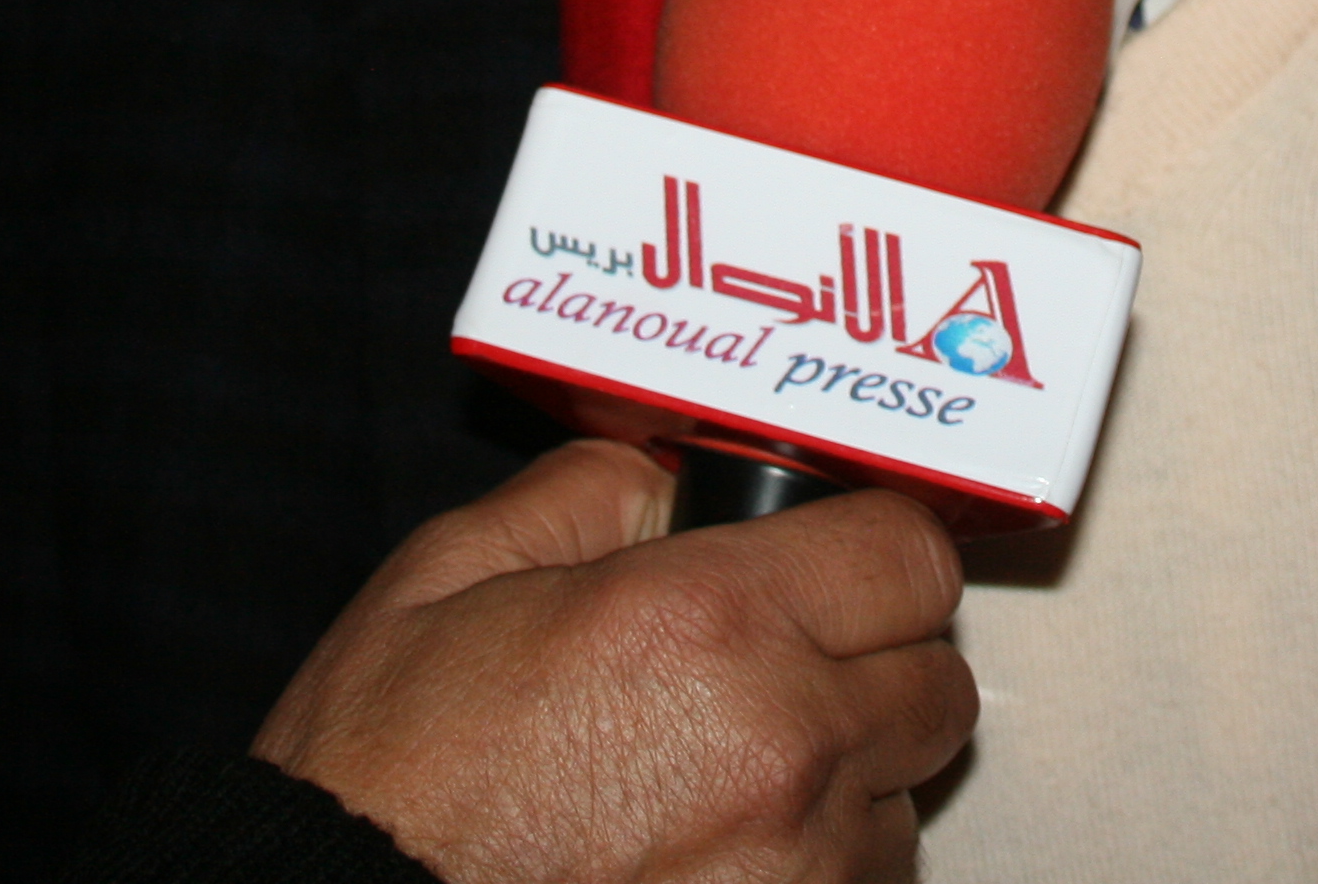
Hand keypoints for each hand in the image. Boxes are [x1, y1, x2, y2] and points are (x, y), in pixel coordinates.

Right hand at [250, 439, 974, 883]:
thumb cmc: (381, 785)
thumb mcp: (450, 577)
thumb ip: (584, 492)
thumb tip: (663, 474)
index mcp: (712, 621)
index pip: (910, 556)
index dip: (873, 551)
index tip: (839, 561)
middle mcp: (782, 745)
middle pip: (936, 681)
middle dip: (872, 663)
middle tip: (785, 666)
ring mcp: (796, 870)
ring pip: (903, 798)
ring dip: (848, 779)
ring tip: (733, 775)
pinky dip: (815, 866)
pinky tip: (723, 850)